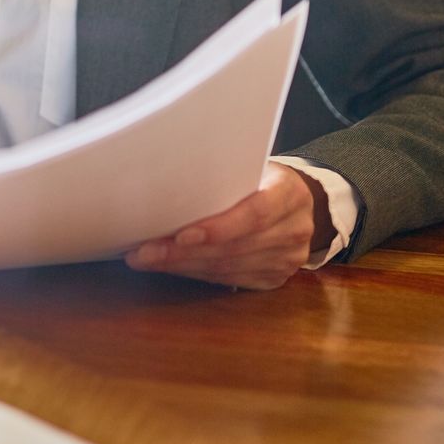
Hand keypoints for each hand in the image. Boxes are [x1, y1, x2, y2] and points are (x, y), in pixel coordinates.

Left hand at [123, 162, 333, 289]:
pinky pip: (229, 280)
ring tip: (146, 259)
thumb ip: (225, 173)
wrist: (300, 202)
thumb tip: (167, 180)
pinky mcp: (274, 278)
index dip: (218, 228)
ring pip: (226, 268)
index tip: (181, 235)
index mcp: (289, 193)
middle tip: (144, 251)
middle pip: (233, 247)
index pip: (254, 214)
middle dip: (183, 252)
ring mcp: (287, 259)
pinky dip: (196, 274)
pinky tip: (170, 267)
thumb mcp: (252, 164)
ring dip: (182, 266)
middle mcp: (293, 230)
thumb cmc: (262, 176)